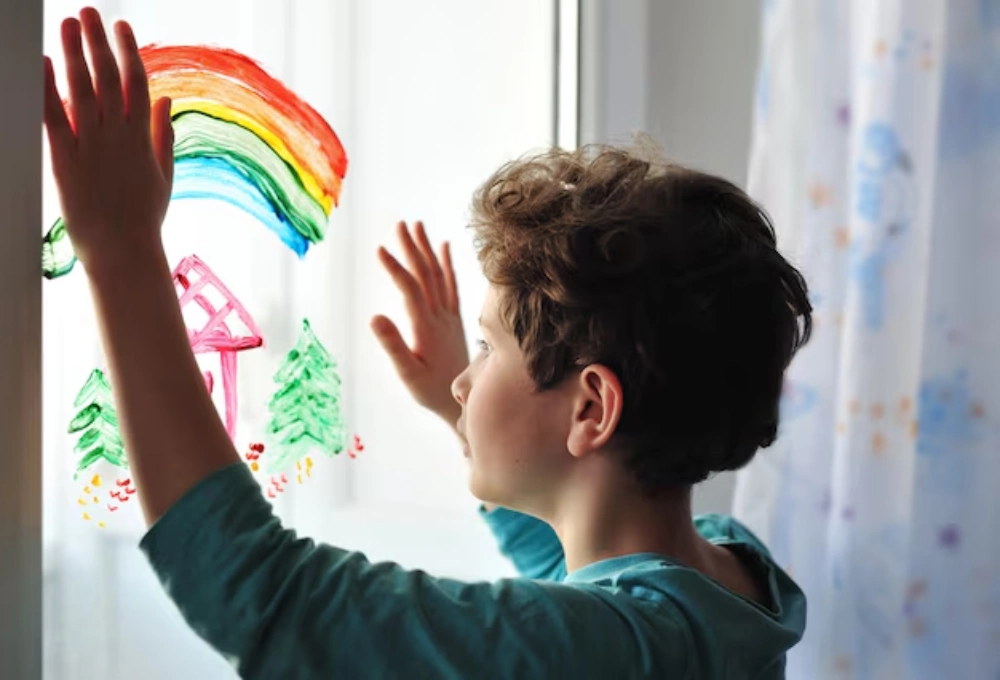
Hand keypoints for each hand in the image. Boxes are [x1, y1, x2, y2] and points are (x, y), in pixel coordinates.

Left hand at [43, 8, 173, 273]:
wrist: (124, 251)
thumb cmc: (143, 219)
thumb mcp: (164, 176)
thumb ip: (164, 135)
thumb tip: (168, 102)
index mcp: (142, 138)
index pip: (137, 84)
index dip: (130, 51)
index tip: (123, 27)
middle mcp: (118, 136)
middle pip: (108, 78)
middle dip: (98, 41)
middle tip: (89, 12)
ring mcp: (92, 146)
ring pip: (82, 88)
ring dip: (73, 53)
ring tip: (67, 24)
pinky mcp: (66, 160)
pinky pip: (53, 116)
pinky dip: (46, 88)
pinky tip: (41, 63)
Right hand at [372, 221, 469, 429]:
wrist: (462, 401)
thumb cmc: (431, 390)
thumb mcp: (407, 372)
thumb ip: (393, 344)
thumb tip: (374, 316)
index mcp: (426, 326)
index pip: (410, 289)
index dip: (395, 267)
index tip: (379, 249)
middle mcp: (440, 316)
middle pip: (425, 274)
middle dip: (412, 248)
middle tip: (399, 224)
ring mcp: (450, 315)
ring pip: (438, 275)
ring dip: (427, 249)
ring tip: (417, 226)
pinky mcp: (455, 318)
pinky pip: (452, 285)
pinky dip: (447, 264)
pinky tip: (444, 246)